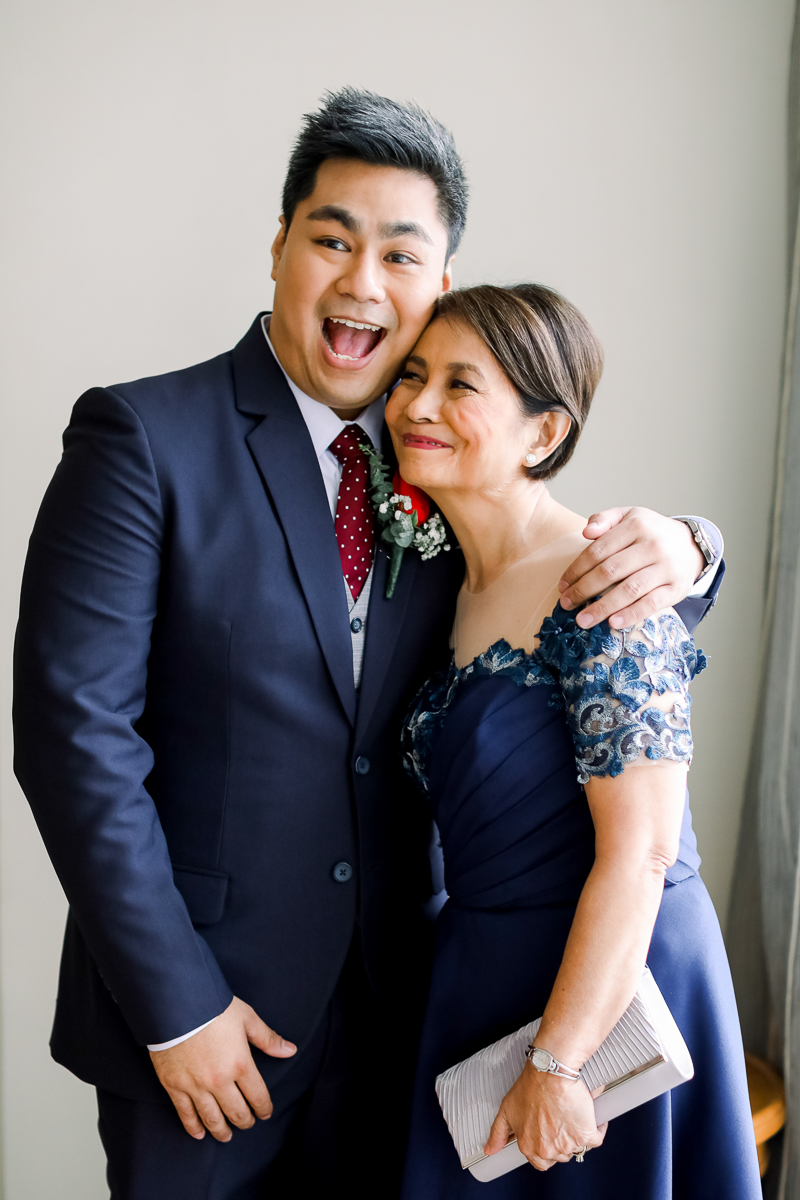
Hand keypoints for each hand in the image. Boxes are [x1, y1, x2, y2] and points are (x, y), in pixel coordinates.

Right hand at [149, 996, 296, 1141]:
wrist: (176, 1004)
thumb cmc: (213, 1007)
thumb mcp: (246, 1018)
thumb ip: (268, 1039)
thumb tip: (290, 1050)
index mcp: (241, 1064)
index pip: (258, 1097)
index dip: (264, 1108)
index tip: (265, 1113)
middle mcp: (219, 1081)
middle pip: (236, 1112)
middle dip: (245, 1121)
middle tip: (247, 1123)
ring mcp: (196, 1086)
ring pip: (212, 1119)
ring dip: (221, 1131)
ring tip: (226, 1136)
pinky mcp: (174, 1086)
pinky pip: (186, 1114)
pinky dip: (194, 1127)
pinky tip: (200, 1134)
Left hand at [484, 1063, 605, 1170]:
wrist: (550, 1071)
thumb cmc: (530, 1085)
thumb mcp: (507, 1109)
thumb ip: (498, 1133)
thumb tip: (489, 1150)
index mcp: (529, 1146)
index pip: (540, 1162)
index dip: (545, 1147)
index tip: (550, 1135)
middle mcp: (548, 1149)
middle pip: (560, 1155)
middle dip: (561, 1140)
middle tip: (561, 1119)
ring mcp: (567, 1144)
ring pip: (577, 1147)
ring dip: (577, 1134)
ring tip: (572, 1113)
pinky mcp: (586, 1135)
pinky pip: (596, 1139)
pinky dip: (596, 1128)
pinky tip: (590, 1115)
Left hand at [558, 507, 705, 628]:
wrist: (692, 546)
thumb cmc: (651, 533)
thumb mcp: (629, 517)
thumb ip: (604, 519)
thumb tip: (586, 531)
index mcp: (636, 526)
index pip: (598, 550)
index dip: (576, 570)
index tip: (563, 586)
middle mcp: (652, 545)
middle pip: (610, 571)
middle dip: (584, 590)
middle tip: (567, 604)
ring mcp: (666, 568)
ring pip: (629, 589)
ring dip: (602, 607)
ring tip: (583, 620)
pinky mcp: (676, 588)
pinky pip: (652, 604)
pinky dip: (631, 614)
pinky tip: (613, 623)